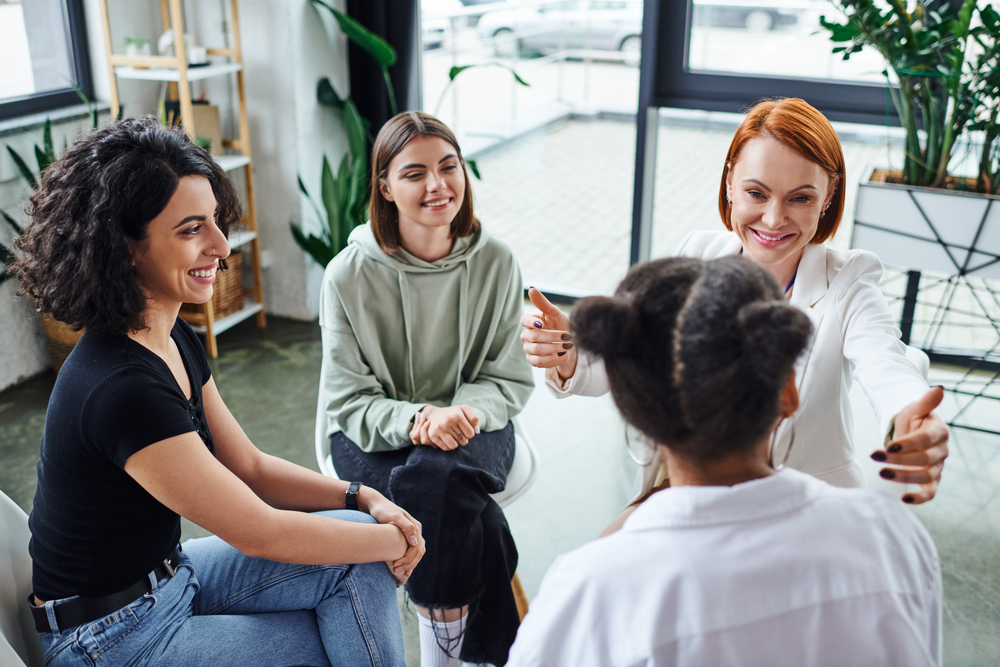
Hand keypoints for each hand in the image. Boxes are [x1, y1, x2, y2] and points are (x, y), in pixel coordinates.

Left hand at [362, 488, 424, 581]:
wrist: (375, 505)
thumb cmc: (382, 510)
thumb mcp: (394, 517)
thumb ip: (406, 527)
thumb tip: (415, 542)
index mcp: (415, 526)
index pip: (417, 549)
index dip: (407, 560)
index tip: (395, 567)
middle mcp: (416, 530)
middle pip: (418, 552)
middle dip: (408, 564)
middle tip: (396, 572)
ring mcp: (412, 534)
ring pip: (417, 554)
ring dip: (409, 565)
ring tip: (399, 573)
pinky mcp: (405, 537)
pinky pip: (411, 551)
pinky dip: (409, 561)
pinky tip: (402, 568)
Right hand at [417, 405, 478, 449]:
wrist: (435, 414)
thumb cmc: (453, 413)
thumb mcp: (464, 410)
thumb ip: (474, 419)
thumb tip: (477, 432)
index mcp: (457, 415)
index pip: (470, 434)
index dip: (470, 434)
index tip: (465, 429)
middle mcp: (447, 421)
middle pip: (463, 441)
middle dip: (463, 439)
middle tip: (458, 433)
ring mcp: (439, 429)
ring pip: (454, 446)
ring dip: (456, 443)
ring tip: (453, 436)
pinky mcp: (433, 436)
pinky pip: (445, 448)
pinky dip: (448, 446)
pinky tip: (447, 439)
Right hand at [520, 287, 577, 379]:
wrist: (570, 344)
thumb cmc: (561, 325)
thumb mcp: (555, 313)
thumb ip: (543, 303)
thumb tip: (531, 288)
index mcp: (530, 322)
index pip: (524, 320)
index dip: (531, 322)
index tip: (542, 324)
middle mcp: (526, 335)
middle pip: (533, 337)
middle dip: (552, 337)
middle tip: (567, 337)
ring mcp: (528, 349)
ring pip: (536, 350)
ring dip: (553, 348)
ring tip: (567, 346)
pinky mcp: (533, 360)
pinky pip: (538, 362)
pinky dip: (551, 359)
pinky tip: (562, 355)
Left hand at [870, 386, 948, 504]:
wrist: (915, 430)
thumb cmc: (914, 418)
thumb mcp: (915, 408)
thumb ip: (925, 402)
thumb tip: (938, 388)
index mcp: (939, 432)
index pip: (925, 440)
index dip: (908, 444)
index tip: (888, 445)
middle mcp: (941, 451)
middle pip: (923, 460)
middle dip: (898, 460)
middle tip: (875, 456)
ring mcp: (937, 467)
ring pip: (925, 477)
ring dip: (903, 477)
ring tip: (881, 473)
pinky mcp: (932, 480)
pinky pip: (930, 493)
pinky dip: (920, 498)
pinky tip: (903, 499)